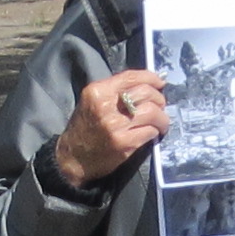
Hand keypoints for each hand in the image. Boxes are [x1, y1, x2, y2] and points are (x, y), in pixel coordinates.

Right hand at [48, 66, 170, 189]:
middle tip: (160, 106)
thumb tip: (146, 85)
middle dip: (159, 99)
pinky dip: (155, 131)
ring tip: (160, 123)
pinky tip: (151, 133)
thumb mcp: (92, 102)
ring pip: (152, 112)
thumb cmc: (85, 128)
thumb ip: (115, 91)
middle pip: (146, 93)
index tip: (160, 83)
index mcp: (98, 91)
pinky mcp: (124, 143)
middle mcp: (106, 106)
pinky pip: (150, 131)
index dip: (151, 78)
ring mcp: (115, 125)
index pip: (131, 77)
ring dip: (162, 118)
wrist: (73, 158)